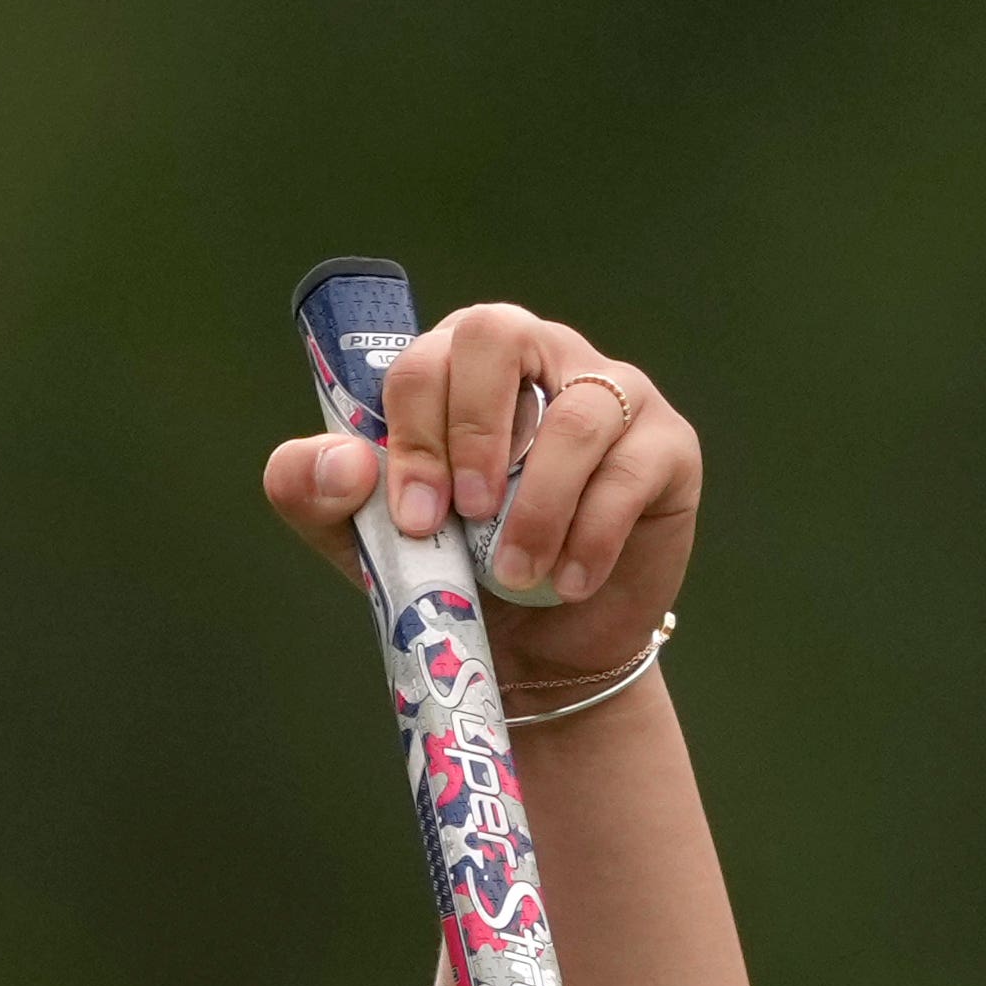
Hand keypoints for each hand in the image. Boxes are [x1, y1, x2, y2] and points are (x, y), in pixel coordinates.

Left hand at [262, 298, 702, 691]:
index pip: (426, 357)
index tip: (413, 516)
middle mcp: (536, 357)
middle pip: (498, 335)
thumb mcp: (369, 541)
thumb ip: (319, 494)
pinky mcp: (666, 446)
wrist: (541, 650)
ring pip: (577, 412)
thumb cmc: (456, 573)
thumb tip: (339, 461)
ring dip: (537, 506)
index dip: (412, 433)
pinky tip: (566, 583)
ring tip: (514, 574)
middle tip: (465, 516)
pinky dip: (590, 536)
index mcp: (458, 366)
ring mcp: (610, 392)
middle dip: (470, 432)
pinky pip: (630, 470)